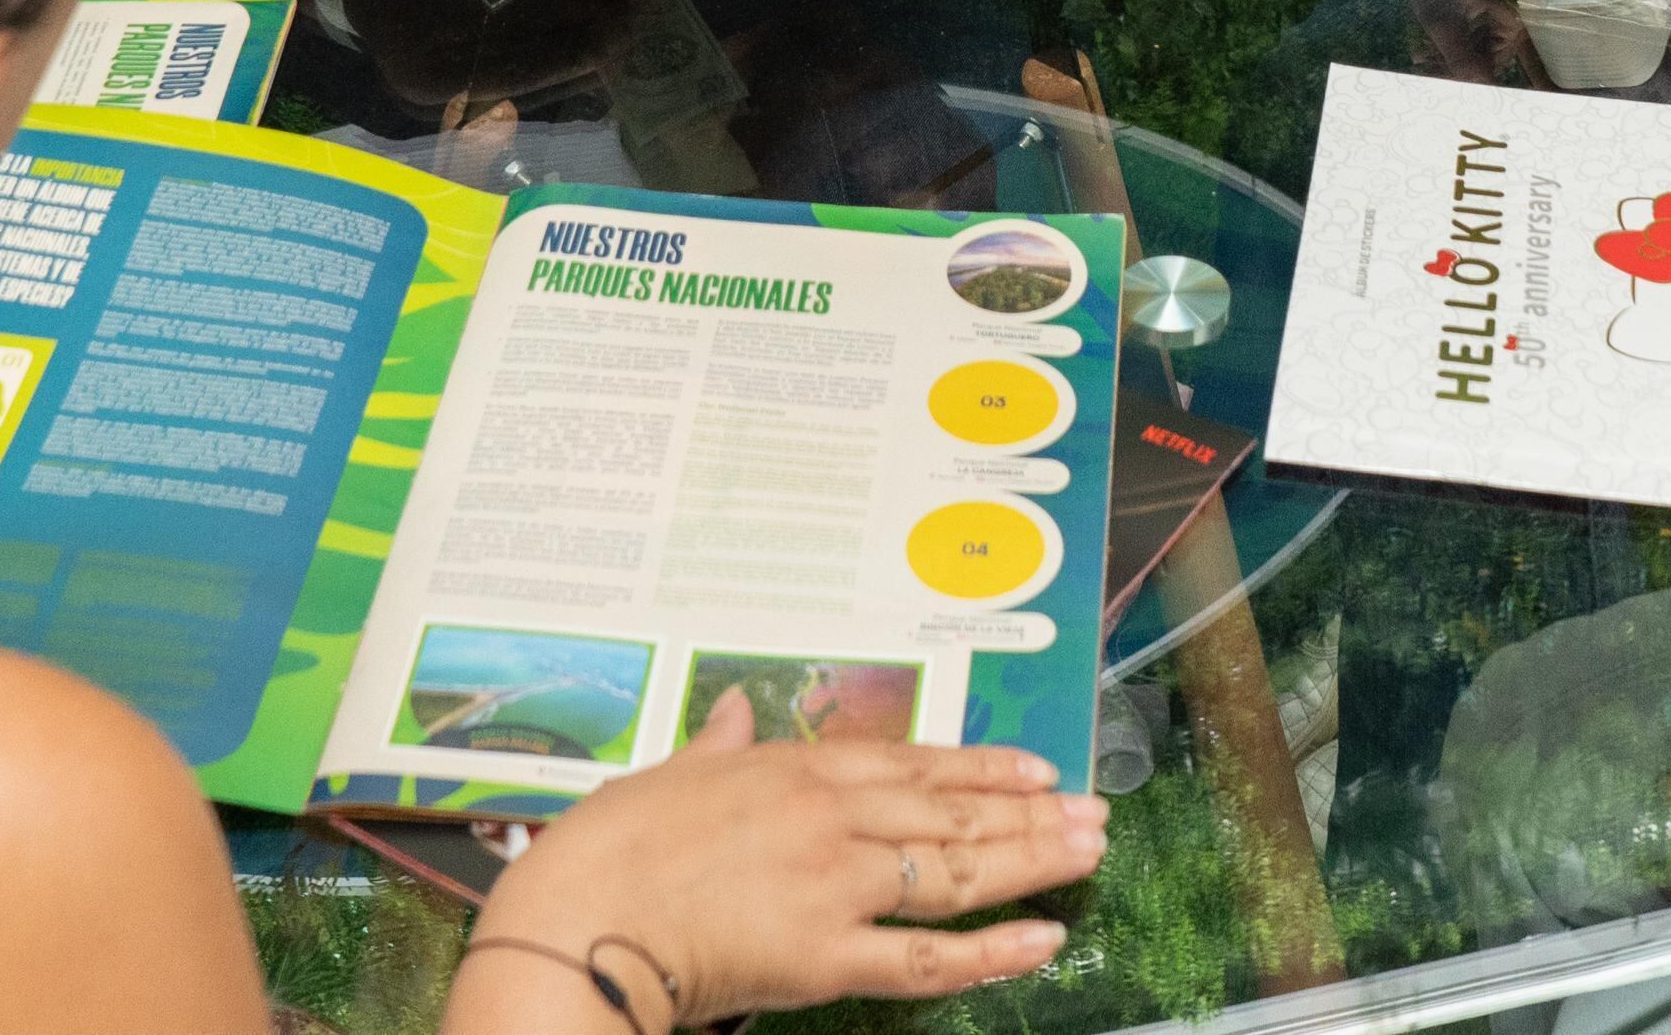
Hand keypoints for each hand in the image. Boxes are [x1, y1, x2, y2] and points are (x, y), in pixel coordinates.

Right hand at [475, 695, 1108, 1020]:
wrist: (578, 921)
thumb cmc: (608, 849)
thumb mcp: (666, 773)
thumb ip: (715, 745)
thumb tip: (734, 712)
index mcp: (793, 768)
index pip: (912, 761)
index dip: (981, 764)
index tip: (1036, 768)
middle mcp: (830, 817)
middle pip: (951, 811)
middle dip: (1028, 812)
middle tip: (1093, 812)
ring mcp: (835, 884)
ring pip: (954, 870)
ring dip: (1029, 862)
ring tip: (1086, 856)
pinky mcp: (826, 957)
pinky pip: (925, 959)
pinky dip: (990, 950)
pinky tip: (1042, 940)